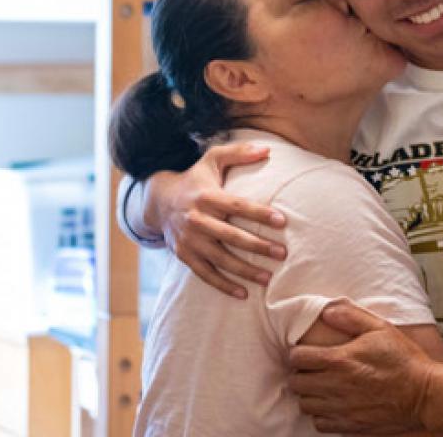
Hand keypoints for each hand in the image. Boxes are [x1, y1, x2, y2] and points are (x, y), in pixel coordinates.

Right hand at [147, 143, 285, 298]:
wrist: (159, 201)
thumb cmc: (196, 179)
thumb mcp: (212, 159)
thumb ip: (239, 152)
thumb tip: (267, 149)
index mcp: (206, 196)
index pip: (237, 206)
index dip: (259, 214)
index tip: (282, 221)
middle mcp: (196, 219)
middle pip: (231, 236)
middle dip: (257, 246)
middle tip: (282, 253)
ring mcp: (189, 240)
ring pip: (220, 259)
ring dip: (245, 270)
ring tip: (268, 277)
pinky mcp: (184, 255)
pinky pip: (205, 274)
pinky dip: (224, 285)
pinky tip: (244, 293)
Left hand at [289, 301, 434, 433]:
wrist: (425, 394)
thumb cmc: (404, 360)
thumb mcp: (381, 328)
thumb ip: (351, 316)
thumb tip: (327, 311)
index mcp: (339, 360)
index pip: (297, 357)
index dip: (298, 353)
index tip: (306, 352)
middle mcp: (335, 386)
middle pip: (296, 383)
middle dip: (300, 373)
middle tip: (312, 369)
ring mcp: (341, 408)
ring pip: (305, 404)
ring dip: (309, 394)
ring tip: (321, 387)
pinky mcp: (349, 426)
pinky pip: (320, 423)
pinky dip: (321, 415)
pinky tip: (332, 404)